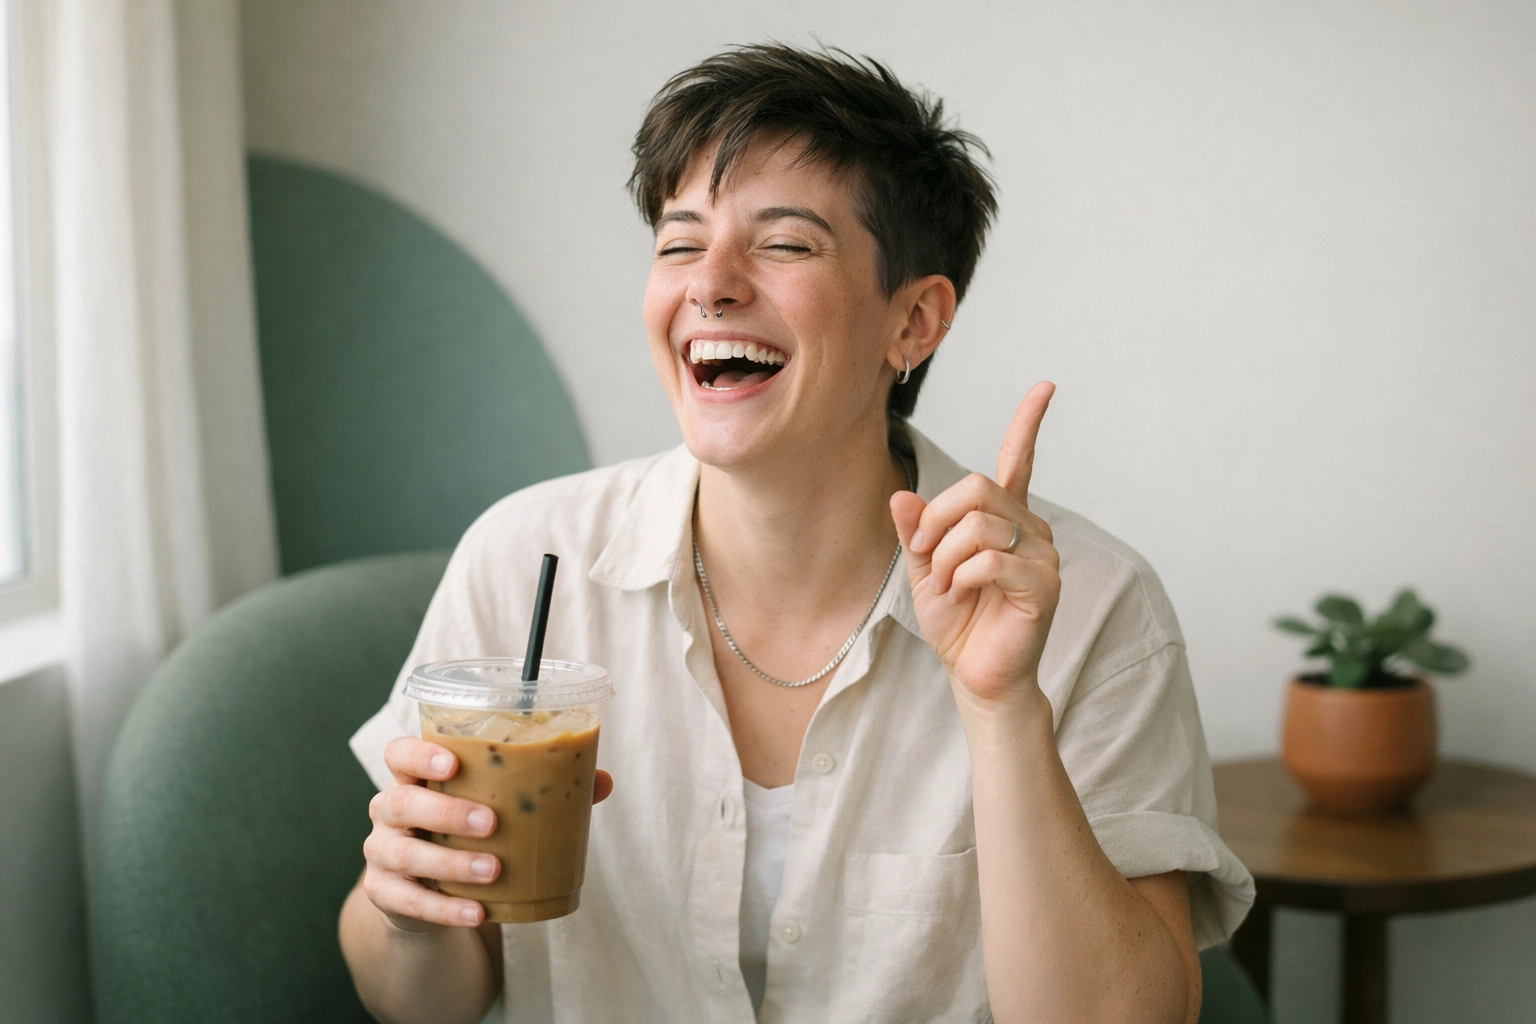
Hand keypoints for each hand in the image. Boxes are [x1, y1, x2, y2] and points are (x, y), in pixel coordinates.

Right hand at [362, 736, 612, 931]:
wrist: (425, 890)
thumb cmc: (463, 830)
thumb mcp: (490, 805)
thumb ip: (540, 789)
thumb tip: (601, 780)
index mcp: (414, 777)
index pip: (399, 753)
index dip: (419, 754)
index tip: (453, 762)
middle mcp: (389, 810)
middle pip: (401, 802)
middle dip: (446, 812)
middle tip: (491, 822)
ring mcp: (381, 853)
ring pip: (405, 855)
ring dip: (451, 863)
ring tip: (493, 869)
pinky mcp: (384, 894)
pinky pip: (410, 903)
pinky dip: (445, 910)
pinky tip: (477, 914)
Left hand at [890, 382, 1059, 706]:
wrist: (975, 675)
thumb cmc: (956, 623)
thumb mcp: (922, 571)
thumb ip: (916, 533)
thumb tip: (902, 496)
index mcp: (1004, 520)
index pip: (1018, 461)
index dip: (1028, 423)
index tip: (1045, 387)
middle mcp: (1030, 529)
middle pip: (977, 487)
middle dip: (937, 521)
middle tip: (927, 559)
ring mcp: (1042, 555)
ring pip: (980, 524)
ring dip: (946, 557)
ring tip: (947, 586)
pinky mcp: (1044, 585)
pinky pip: (991, 560)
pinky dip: (962, 578)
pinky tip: (962, 597)